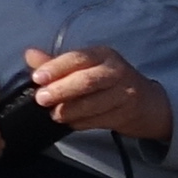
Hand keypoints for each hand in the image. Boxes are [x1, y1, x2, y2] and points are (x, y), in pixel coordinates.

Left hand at [23, 47, 174, 142]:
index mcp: (103, 55)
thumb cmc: (107, 80)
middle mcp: (116, 71)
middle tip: (41, 99)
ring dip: (70, 110)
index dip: (56, 67)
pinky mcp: (127, 114)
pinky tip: (70, 122)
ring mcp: (125, 93)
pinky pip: (99, 120)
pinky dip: (81, 122)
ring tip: (53, 114)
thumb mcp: (86, 66)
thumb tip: (29, 55)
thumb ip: (56, 63)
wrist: (147, 102)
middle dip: (62, 90)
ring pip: (94, 103)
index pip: (78, 58)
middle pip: (87, 81)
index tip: (37, 78)